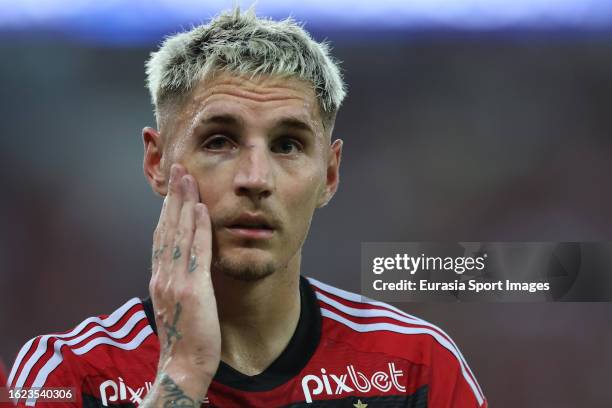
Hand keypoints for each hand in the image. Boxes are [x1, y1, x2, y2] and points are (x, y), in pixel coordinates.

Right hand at [144, 163, 220, 406]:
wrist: (183, 365)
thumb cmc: (185, 337)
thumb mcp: (176, 303)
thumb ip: (179, 280)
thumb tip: (186, 263)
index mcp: (160, 277)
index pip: (162, 236)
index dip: (167, 210)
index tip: (173, 188)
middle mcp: (163, 274)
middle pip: (167, 227)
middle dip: (173, 197)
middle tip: (178, 169)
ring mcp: (176, 280)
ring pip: (179, 233)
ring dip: (184, 203)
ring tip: (188, 177)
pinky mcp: (192, 289)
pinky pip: (196, 252)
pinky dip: (198, 228)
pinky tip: (202, 209)